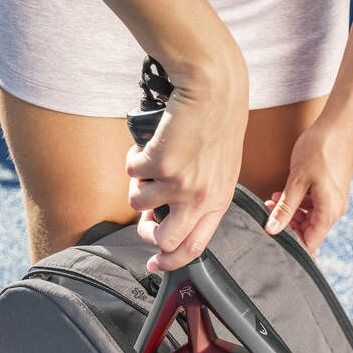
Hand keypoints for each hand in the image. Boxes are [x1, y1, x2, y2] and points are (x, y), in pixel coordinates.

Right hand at [126, 63, 248, 272]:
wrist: (214, 88)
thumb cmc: (217, 123)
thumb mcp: (220, 169)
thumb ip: (200, 196)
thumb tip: (165, 218)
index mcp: (218, 201)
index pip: (195, 248)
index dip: (172, 261)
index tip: (156, 264)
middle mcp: (200, 198)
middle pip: (164, 240)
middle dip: (146, 233)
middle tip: (145, 219)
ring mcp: (179, 183)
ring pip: (139, 205)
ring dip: (137, 186)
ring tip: (150, 164)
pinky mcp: (160, 164)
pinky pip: (132, 173)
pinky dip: (133, 159)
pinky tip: (147, 145)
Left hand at [264, 117, 352, 256]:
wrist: (339, 123)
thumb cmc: (320, 148)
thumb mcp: (297, 180)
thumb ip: (284, 208)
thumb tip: (272, 229)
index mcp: (329, 212)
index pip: (309, 243)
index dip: (290, 242)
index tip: (272, 234)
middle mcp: (335, 210)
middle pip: (309, 231)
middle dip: (287, 224)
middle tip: (268, 212)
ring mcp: (335, 200)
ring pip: (309, 217)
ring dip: (290, 212)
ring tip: (273, 199)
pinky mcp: (332, 190)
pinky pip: (314, 205)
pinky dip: (299, 202)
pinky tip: (284, 192)